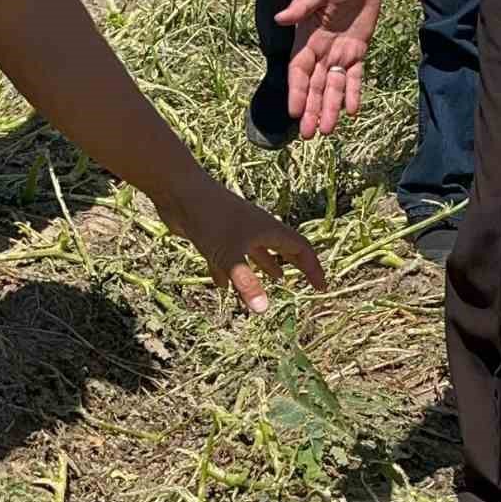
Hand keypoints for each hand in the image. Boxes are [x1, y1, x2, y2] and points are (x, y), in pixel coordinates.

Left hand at [161, 180, 327, 313]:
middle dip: (294, 265)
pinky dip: (230, 272)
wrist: (179, 192)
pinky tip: (224, 287)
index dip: (313, 268)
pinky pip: (228, 256)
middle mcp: (255, 228)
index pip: (300, 248)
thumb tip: (264, 310)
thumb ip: (246, 282)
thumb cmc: (209, 219)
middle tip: (304, 282)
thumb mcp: (229, 254)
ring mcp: (234, 230)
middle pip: (282, 247)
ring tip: (275, 280)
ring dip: (265, 266)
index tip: (321, 287)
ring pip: (256, 251)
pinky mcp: (214, 234)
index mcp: (267, 229)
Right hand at [276, 0, 383, 136]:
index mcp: (307, 38)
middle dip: (311, 109)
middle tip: (310, 134)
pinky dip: (353, 93)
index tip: (295, 112)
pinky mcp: (358, 50)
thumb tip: (280, 19)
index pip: (299, 71)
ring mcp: (340, 52)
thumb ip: (301, 7)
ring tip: (327, 130)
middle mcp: (321, 50)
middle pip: (314, 85)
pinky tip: (351, 111)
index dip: (297, 92)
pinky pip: (355, 76)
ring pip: (333, 86)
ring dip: (330, 108)